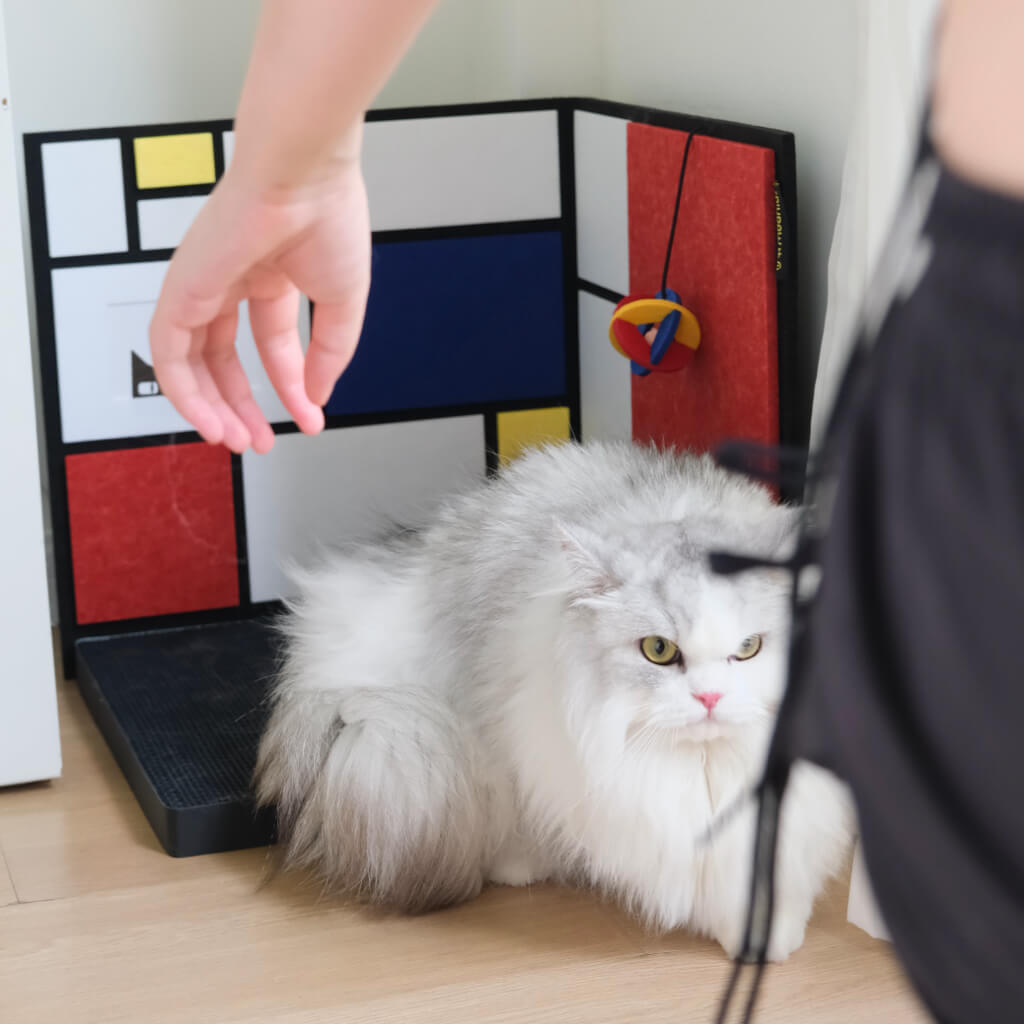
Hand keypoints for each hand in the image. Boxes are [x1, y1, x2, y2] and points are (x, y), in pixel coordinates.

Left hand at [149, 160, 370, 452]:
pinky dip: (185, 393)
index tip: (310, 417)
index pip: (273, 345)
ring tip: (235, 441)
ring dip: (211, 407)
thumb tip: (316, 396)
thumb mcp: (343, 304)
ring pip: (192, 361)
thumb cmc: (328, 218)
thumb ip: (329, 354)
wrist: (303, 176)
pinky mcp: (181, 290)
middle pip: (224, 358)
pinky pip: (170, 353)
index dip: (291, 386)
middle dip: (243, 404)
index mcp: (272, 275)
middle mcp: (232, 281)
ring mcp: (202, 285)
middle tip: (258, 441)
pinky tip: (209, 420)